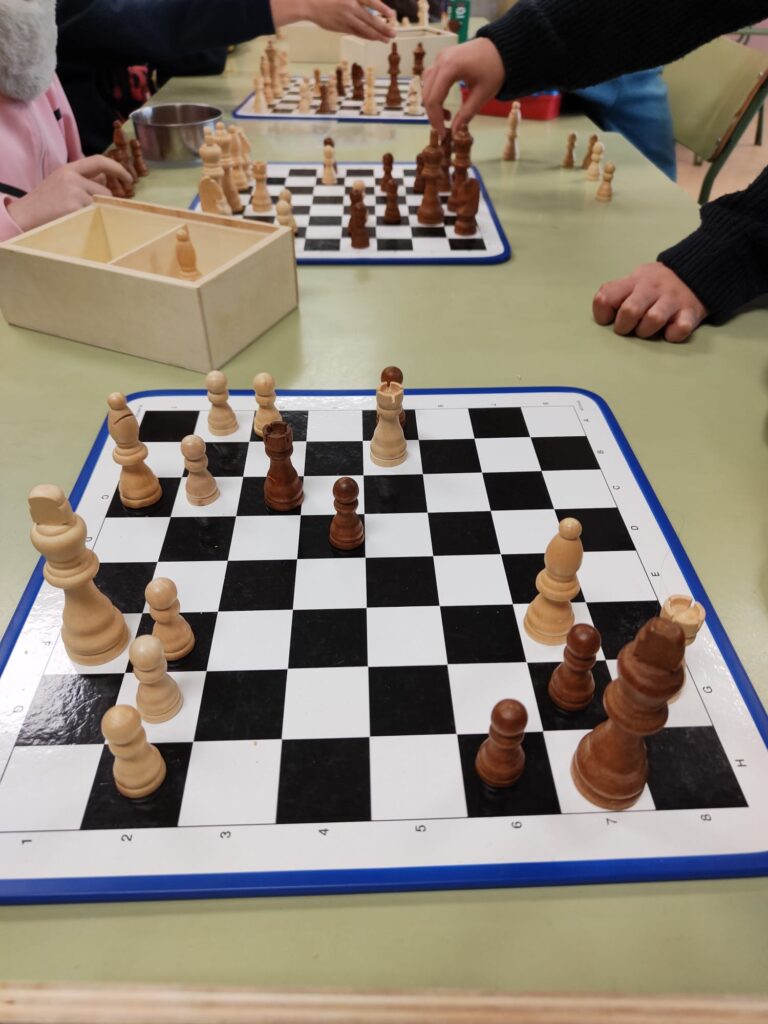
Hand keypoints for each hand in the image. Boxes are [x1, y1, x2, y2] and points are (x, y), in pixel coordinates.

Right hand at [8, 156, 133, 233]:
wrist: (24, 216)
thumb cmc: (44, 203)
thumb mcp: (62, 184)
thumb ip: (83, 180)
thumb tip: (106, 179)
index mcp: (68, 169)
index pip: (99, 161)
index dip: (117, 168)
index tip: (130, 178)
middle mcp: (72, 177)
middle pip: (105, 190)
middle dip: (102, 202)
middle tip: (84, 210)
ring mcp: (73, 192)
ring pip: (101, 204)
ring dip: (95, 212)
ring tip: (75, 215)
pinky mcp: (74, 207)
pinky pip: (94, 215)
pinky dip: (89, 220)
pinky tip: (74, 221)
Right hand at [273, 0, 395, 41]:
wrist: (309, 3)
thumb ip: (357, 0)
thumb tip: (371, 5)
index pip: (370, 2)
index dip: (382, 9)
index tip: (391, 15)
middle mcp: (350, 8)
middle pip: (370, 20)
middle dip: (383, 28)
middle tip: (394, 34)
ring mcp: (345, 19)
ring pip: (364, 29)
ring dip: (377, 35)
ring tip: (387, 40)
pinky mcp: (340, 27)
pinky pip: (356, 33)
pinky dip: (366, 36)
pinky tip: (374, 38)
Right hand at [422, 38, 504, 134]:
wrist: (502, 48)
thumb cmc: (495, 69)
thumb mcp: (482, 95)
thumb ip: (466, 114)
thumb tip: (454, 132)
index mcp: (450, 68)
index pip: (434, 99)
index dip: (436, 120)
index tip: (442, 134)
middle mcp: (440, 60)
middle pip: (427, 93)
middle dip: (432, 114)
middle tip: (443, 129)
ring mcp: (440, 57)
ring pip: (426, 85)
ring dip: (432, 103)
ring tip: (447, 115)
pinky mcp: (443, 58)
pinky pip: (431, 78)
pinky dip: (434, 92)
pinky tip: (444, 102)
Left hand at [592, 262, 707, 342]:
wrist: (696, 270)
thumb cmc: (655, 284)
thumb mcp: (635, 279)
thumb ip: (618, 293)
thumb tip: (604, 316)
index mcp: (633, 281)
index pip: (606, 296)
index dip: (602, 313)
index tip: (609, 318)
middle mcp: (651, 289)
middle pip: (630, 310)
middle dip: (624, 326)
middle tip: (629, 328)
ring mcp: (672, 299)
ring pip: (653, 319)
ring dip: (647, 331)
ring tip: (649, 329)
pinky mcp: (690, 312)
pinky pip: (680, 329)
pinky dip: (673, 334)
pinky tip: (671, 330)